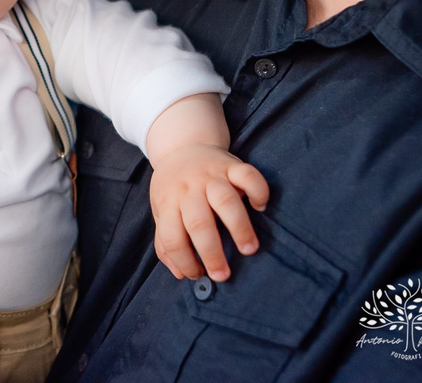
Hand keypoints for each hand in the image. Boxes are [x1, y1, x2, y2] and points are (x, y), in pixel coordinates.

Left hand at [149, 143, 268, 282]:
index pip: (171, 237)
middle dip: (211, 252)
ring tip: (249, 249)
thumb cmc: (172, 187)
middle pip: (199, 222)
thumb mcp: (161, 211)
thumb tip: (179, 274)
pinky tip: (260, 207)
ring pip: (225, 201)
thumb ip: (165, 242)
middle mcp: (189, 188)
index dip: (183, 260)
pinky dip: (258, 191)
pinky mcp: (231, 164)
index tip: (198, 274)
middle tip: (223, 275)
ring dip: (238, 227)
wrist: (181, 146)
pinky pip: (248, 175)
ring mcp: (211, 175)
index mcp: (169, 202)